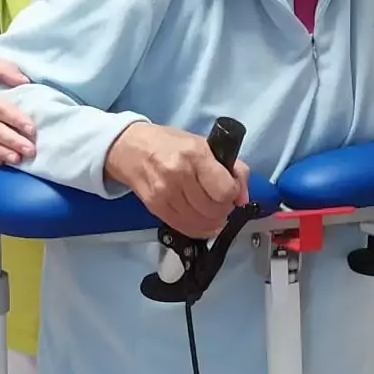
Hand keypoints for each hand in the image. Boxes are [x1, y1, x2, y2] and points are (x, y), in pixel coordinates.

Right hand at [105, 122, 248, 236]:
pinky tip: (202, 222)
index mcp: (195, 154)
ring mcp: (165, 193)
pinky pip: (184, 228)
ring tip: (211, 211)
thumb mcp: (204, 145)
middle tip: (221, 203)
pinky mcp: (156, 207)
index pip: (225, 191)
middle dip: (224, 210)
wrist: (130, 148)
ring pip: (200, 222)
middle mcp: (179, 174)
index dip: (233, 195)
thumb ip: (233, 169)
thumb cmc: (169, 143)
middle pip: (214, 210)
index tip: (231, 191)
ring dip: (212, 221)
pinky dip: (198, 229)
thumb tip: (243, 199)